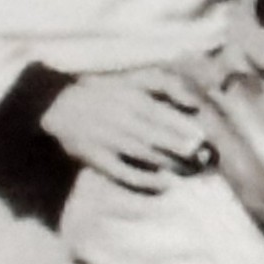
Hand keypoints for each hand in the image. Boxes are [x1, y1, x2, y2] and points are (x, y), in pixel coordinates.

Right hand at [40, 69, 209, 191]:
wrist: (59, 104)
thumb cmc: (106, 91)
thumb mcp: (134, 80)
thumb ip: (167, 86)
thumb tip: (194, 105)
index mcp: (130, 99)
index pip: (161, 115)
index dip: (184, 129)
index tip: (203, 139)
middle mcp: (119, 119)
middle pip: (156, 137)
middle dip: (183, 150)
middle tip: (204, 159)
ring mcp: (107, 140)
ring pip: (145, 155)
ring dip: (171, 165)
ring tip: (192, 171)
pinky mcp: (97, 159)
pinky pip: (124, 173)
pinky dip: (147, 180)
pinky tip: (166, 183)